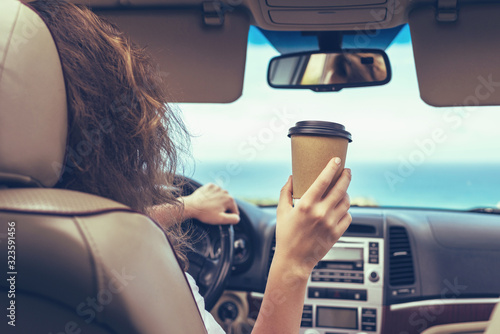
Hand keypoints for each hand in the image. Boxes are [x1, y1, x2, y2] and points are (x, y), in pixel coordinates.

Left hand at [183, 183, 239, 224]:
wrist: (191, 206)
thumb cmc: (205, 213)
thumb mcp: (220, 219)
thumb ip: (232, 219)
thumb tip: (237, 218)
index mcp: (229, 200)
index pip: (234, 210)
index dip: (229, 216)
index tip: (221, 218)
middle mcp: (225, 191)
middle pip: (228, 203)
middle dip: (223, 208)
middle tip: (214, 213)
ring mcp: (217, 187)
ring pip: (221, 197)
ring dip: (218, 202)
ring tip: (210, 207)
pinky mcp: (210, 186)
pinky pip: (214, 192)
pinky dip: (212, 196)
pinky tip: (207, 201)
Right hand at [274, 157, 351, 276]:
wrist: (294, 261)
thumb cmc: (285, 236)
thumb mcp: (281, 212)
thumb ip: (286, 192)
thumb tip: (292, 177)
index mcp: (306, 205)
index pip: (323, 180)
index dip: (331, 168)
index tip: (337, 160)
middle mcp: (320, 213)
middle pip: (340, 188)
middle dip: (346, 176)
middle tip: (346, 171)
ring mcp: (330, 223)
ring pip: (346, 202)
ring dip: (346, 193)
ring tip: (342, 190)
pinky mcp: (337, 233)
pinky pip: (348, 216)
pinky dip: (346, 210)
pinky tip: (340, 208)